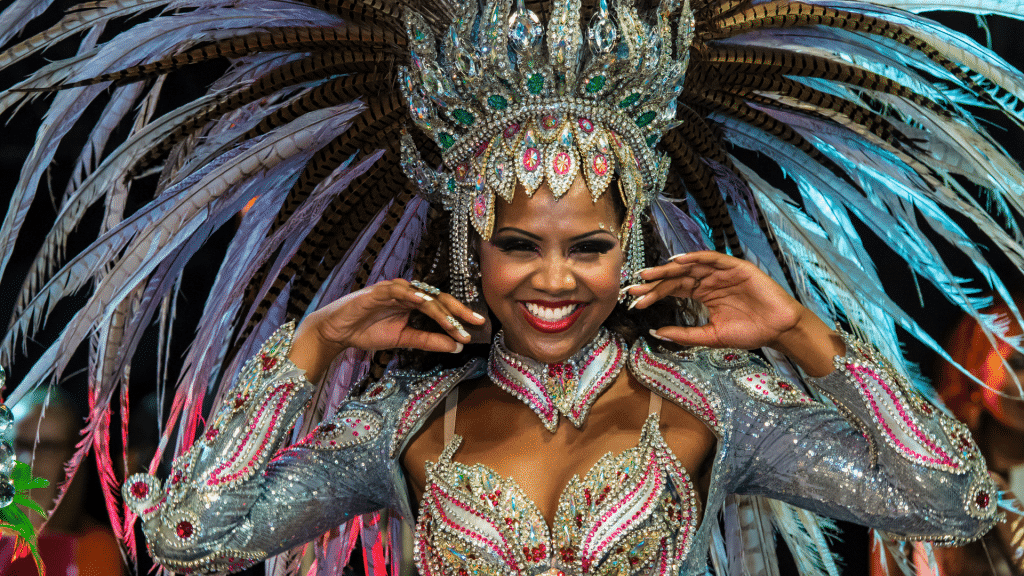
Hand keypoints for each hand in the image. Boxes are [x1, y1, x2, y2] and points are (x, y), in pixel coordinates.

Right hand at [290, 279, 486, 380]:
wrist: (337, 332)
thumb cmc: (368, 332)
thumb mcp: (404, 340)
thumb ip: (428, 341)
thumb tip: (456, 346)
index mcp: (414, 302)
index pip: (442, 307)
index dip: (460, 315)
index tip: (478, 327)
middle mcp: (407, 293)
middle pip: (438, 298)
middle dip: (458, 311)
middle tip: (476, 322)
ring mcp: (394, 290)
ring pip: (423, 296)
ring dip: (440, 311)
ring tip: (454, 325)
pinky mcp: (378, 291)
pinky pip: (398, 291)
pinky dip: (412, 296)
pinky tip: (424, 303)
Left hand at [627, 251, 842, 374]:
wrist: (778, 331)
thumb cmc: (749, 333)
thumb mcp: (710, 336)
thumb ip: (685, 334)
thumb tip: (656, 333)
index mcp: (703, 294)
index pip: (674, 290)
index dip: (654, 294)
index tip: (635, 300)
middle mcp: (709, 281)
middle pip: (677, 277)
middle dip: (656, 281)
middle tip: (635, 285)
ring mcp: (722, 273)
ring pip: (691, 266)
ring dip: (670, 268)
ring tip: (651, 273)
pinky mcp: (736, 268)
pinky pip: (713, 259)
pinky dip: (696, 258)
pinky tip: (679, 261)